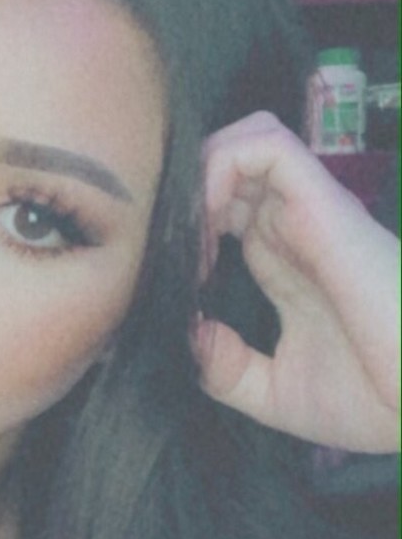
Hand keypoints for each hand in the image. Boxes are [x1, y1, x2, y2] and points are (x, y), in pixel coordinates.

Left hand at [194, 112, 399, 451]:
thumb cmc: (375, 398)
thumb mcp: (277, 394)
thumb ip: (227, 370)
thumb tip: (187, 338)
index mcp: (286, 262)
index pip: (223, 211)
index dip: (182, 231)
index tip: (164, 282)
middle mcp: (295, 228)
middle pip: (226, 169)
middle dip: (179, 200)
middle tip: (166, 258)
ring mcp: (310, 211)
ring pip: (242, 140)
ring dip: (197, 177)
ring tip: (186, 240)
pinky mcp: (325, 203)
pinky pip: (265, 146)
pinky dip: (219, 169)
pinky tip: (204, 226)